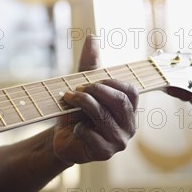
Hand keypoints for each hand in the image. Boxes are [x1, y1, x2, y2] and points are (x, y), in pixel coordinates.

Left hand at [52, 36, 137, 164]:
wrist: (61, 137)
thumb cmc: (76, 110)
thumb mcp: (82, 84)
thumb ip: (89, 63)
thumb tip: (91, 37)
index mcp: (129, 108)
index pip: (130, 91)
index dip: (110, 83)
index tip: (90, 82)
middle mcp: (129, 125)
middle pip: (119, 102)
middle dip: (95, 91)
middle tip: (76, 90)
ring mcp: (119, 141)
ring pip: (104, 116)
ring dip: (82, 104)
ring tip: (68, 100)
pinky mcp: (104, 153)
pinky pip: (93, 135)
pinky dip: (79, 127)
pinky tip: (74, 127)